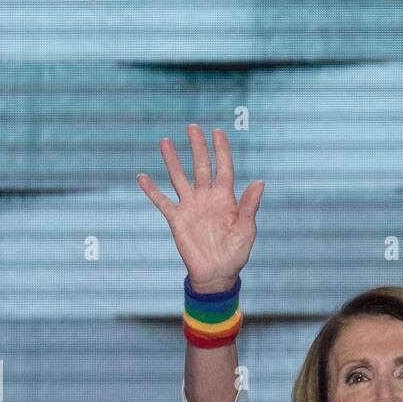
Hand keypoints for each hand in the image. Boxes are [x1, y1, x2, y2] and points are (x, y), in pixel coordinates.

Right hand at [136, 124, 263, 291]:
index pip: (223, 168)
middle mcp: (207, 198)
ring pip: (179, 178)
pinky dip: (151, 190)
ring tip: (165, 141)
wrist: (217, 274)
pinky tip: (142, 177)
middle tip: (192, 127)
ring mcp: (190, 207)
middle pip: (201, 166)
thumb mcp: (247, 230)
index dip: (221, 150)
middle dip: (197, 147)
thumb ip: (250, 206)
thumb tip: (260, 182)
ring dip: (172, 160)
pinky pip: (162, 201)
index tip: (218, 132)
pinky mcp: (177, 219)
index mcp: (226, 198)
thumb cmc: (236, 253)